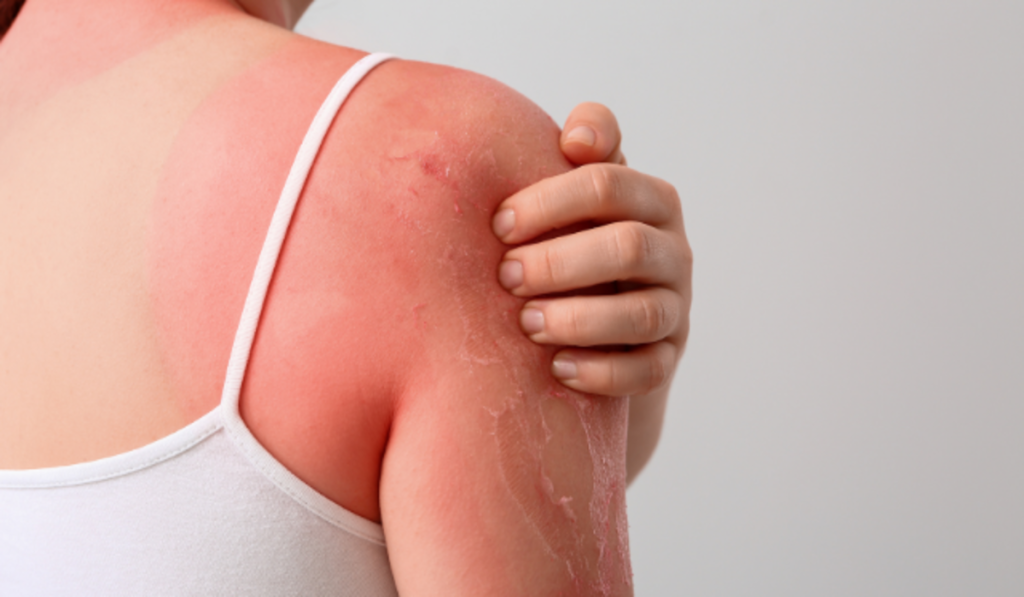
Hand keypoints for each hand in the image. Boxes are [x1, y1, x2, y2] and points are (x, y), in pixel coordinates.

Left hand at [492, 102, 691, 480]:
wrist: (601, 325)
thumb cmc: (574, 242)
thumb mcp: (576, 196)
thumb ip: (580, 156)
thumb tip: (579, 134)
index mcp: (651, 200)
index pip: (608, 183)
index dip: (552, 200)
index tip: (499, 223)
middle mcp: (672, 251)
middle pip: (629, 247)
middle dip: (560, 261)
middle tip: (506, 275)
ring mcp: (675, 309)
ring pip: (642, 314)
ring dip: (579, 318)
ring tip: (527, 324)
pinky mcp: (667, 360)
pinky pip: (647, 370)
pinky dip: (601, 370)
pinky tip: (556, 368)